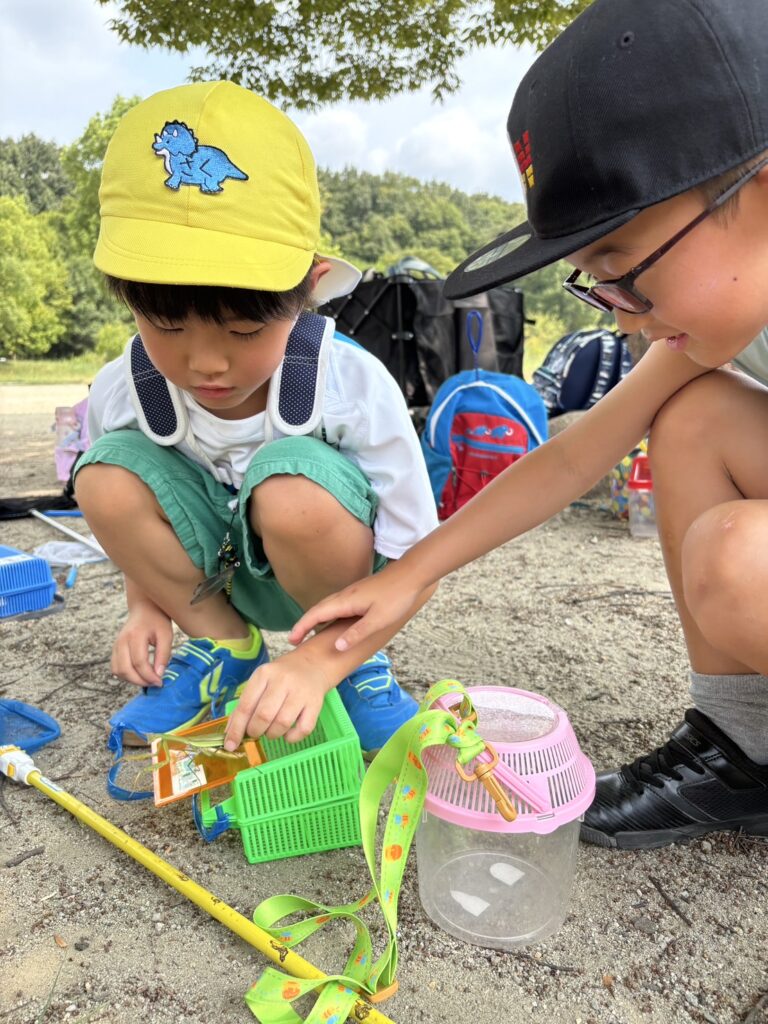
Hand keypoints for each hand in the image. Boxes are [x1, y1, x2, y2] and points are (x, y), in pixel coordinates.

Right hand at [111, 603, 172, 686]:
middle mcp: (122, 641)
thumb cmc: (157, 620)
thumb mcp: (166, 635)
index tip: (160, 682)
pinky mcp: (115, 649)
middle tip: (154, 683)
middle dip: (140, 681)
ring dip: (131, 680)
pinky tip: (139, 674)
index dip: (149, 676)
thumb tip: (159, 674)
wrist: (145, 608)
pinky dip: (126, 675)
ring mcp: (116, 645)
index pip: (139, 662)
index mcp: (135, 635)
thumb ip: (163, 655)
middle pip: (125, 669)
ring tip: (147, 679)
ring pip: (117, 671)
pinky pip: (115, 667)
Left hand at [224, 650, 334, 748]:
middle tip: (256, 732)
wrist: (313, 664)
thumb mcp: (261, 681)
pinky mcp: (316, 703)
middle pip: (263, 716)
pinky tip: (288, 733)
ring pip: (282, 724)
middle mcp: (282, 681)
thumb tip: (231, 734)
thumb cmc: (282, 676)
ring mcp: (301, 692)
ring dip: (272, 735)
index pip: (245, 706)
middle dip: (255, 731)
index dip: (236, 729)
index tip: (230, 745)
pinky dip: (292, 738)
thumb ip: (246, 704)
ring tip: (272, 730)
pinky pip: (303, 729)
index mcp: (264, 674)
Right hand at [288, 562, 428, 652]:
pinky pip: (335, 606)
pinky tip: (332, 622)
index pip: (316, 615)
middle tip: (294, 640)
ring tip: (307, 633)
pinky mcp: (358, 594)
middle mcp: (344, 595)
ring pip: (326, 607)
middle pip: (317, 610)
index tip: (291, 640)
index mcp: (345, 602)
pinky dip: (326, 615)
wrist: (410, 575)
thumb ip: (357, 634)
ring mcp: (350, 594)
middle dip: (303, 624)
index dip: (301, 627)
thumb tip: (337, 647)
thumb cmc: (396, 597)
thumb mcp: (377, 620)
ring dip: (314, 619)